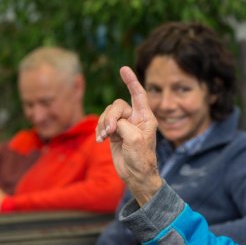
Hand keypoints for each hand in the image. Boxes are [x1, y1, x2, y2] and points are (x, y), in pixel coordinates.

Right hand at [96, 66, 162, 204]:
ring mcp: (124, 126)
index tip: (123, 69)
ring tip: (104, 137)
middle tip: (110, 131)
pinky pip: (103, 124)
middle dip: (111, 116)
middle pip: (118, 105)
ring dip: (103, 124)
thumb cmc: (141, 158)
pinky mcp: (115, 133)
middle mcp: (135, 119)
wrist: (136, 175)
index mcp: (146, 117)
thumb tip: (112, 122)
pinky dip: (99, 130)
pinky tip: (100, 140)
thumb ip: (123, 125)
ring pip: (108, 114)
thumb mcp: (135, 139)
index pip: (139, 94)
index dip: (131, 81)